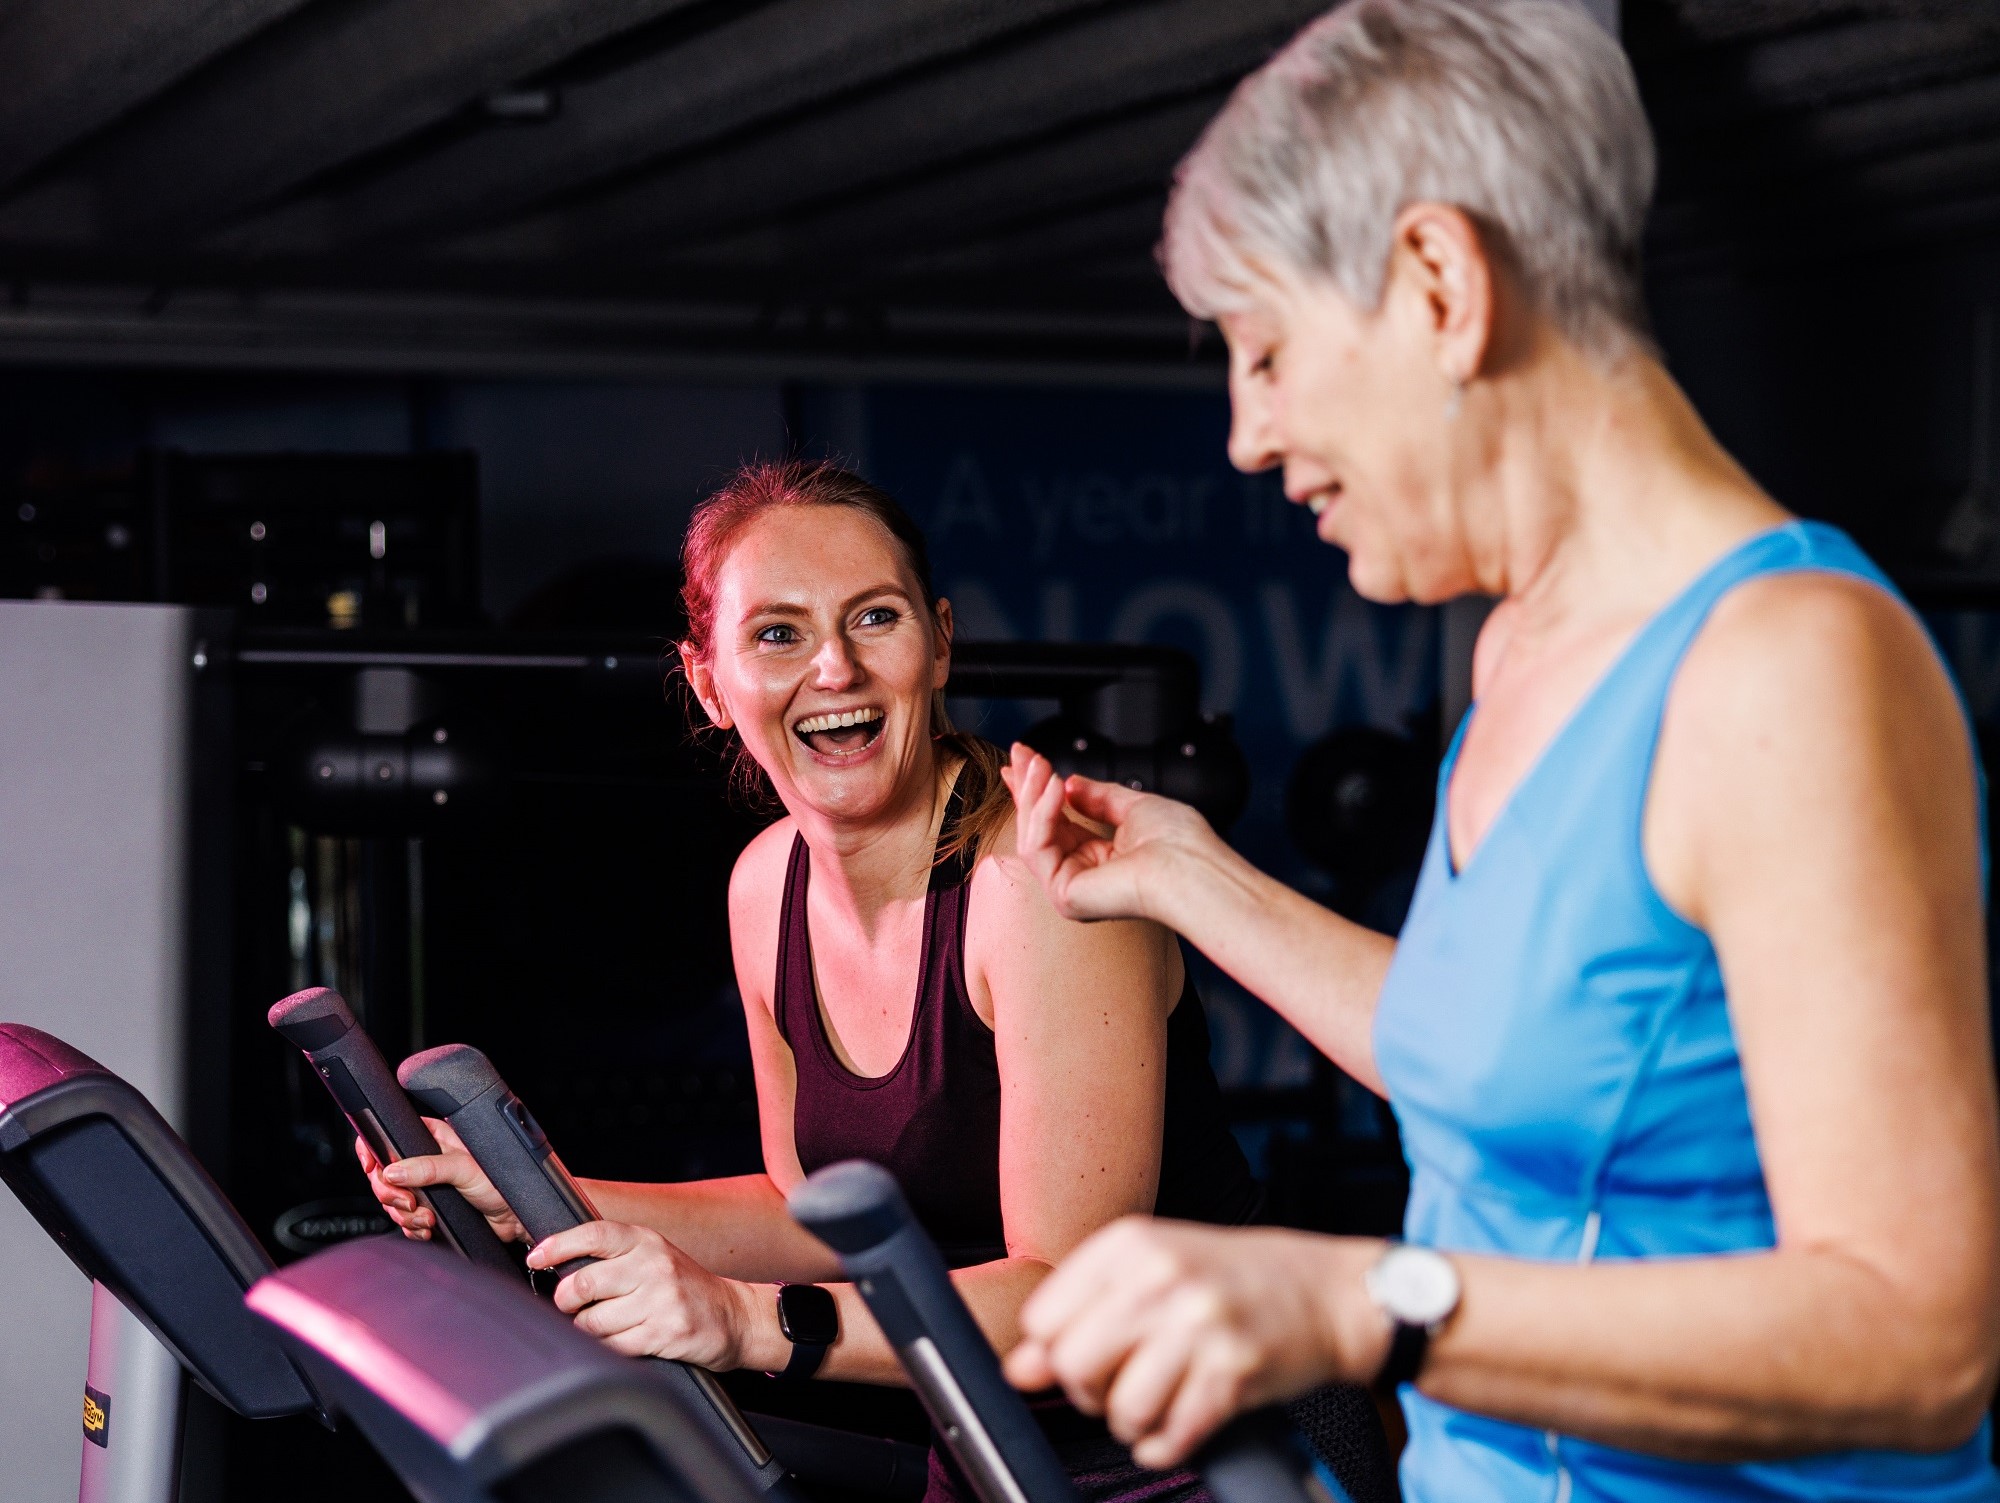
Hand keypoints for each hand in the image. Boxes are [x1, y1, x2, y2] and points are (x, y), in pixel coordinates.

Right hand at [357, 1118, 526, 1244]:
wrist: (516, 1217)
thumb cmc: (503, 1182)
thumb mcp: (464, 1168)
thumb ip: (428, 1168)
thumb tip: (393, 1170)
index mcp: (434, 1137)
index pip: (390, 1136)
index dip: (374, 1150)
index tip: (372, 1167)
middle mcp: (426, 1160)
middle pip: (384, 1174)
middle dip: (391, 1193)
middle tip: (410, 1201)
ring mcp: (426, 1186)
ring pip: (392, 1201)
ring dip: (405, 1214)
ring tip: (428, 1217)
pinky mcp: (430, 1209)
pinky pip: (405, 1220)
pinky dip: (413, 1227)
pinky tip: (429, 1227)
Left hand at [529, 1220, 760, 1368]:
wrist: (733, 1315)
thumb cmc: (683, 1287)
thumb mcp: (653, 1256)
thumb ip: (615, 1256)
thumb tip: (559, 1266)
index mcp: (646, 1241)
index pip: (595, 1234)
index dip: (559, 1244)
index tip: (537, 1257)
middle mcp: (653, 1266)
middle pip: (585, 1283)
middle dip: (565, 1300)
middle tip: (568, 1305)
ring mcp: (660, 1300)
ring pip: (594, 1321)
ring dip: (587, 1330)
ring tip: (601, 1326)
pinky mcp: (664, 1333)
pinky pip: (614, 1346)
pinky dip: (607, 1348)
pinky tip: (619, 1341)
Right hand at [1001, 744, 1218, 924]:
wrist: (1191, 866)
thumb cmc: (1180, 844)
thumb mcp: (1133, 805)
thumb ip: (1098, 796)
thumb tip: (1068, 783)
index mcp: (1101, 860)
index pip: (1059, 823)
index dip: (1038, 792)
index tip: (1026, 760)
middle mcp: (1083, 876)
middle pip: (1039, 828)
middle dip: (1028, 787)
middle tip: (1021, 754)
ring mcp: (1070, 888)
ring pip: (1032, 836)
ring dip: (1033, 795)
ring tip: (1041, 766)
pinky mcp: (1063, 894)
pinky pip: (1037, 847)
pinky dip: (1042, 813)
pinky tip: (1054, 788)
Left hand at [1004, 1218, 1390, 1467]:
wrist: (1330, 1291)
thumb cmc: (1238, 1279)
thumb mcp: (1154, 1273)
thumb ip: (1083, 1314)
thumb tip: (1018, 1367)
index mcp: (1130, 1244)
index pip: (1043, 1319)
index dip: (1057, 1352)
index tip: (1087, 1356)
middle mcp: (1160, 1277)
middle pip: (1073, 1366)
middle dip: (1091, 1393)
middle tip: (1122, 1385)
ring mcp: (1198, 1324)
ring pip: (1121, 1408)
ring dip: (1134, 1423)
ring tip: (1158, 1403)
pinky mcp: (1233, 1370)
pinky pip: (1171, 1435)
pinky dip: (1166, 1445)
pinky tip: (1178, 1426)